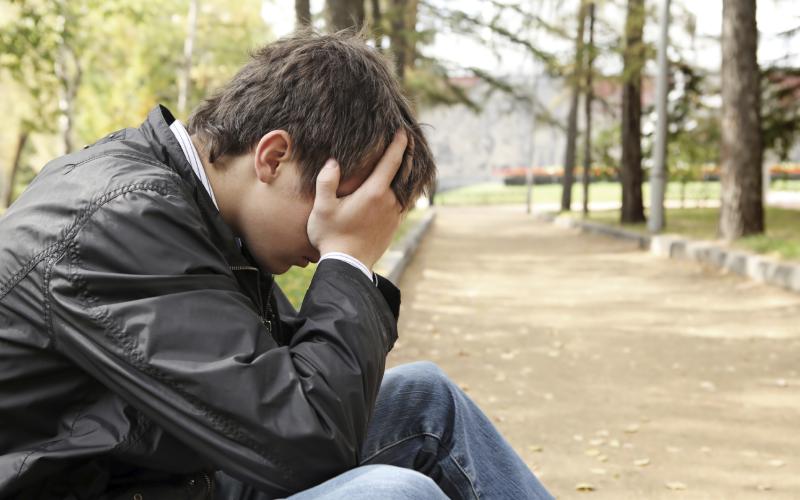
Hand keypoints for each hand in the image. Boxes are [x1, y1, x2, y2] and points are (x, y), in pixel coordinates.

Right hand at [307, 131, 407, 269]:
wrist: (348, 265)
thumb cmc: (332, 235)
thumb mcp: (323, 207)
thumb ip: (326, 181)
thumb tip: (333, 162)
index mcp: (374, 192)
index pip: (391, 162)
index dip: (398, 145)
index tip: (403, 132)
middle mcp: (389, 201)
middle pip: (404, 172)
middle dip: (407, 155)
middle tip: (409, 141)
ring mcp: (394, 215)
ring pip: (406, 188)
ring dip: (407, 173)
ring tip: (406, 162)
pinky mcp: (394, 226)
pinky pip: (403, 202)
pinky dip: (405, 190)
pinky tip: (399, 188)